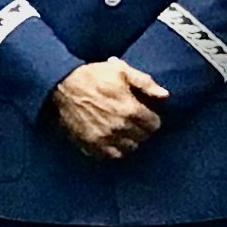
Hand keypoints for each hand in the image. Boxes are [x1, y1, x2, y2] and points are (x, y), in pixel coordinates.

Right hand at [49, 59, 165, 159]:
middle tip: (135, 122)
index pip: (153, 125)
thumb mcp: (121, 71)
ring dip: (130, 142)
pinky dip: (114, 150)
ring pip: (128, 149)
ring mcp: (104, 138)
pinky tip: (112, 141)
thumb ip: (145, 83)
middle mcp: (119, 127)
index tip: (146, 114)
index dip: (152, 119)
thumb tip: (165, 95)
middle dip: (142, 130)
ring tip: (125, 133)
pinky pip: (109, 156)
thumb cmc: (92, 75)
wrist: (61, 84)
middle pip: (142, 138)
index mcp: (129, 109)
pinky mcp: (90, 144)